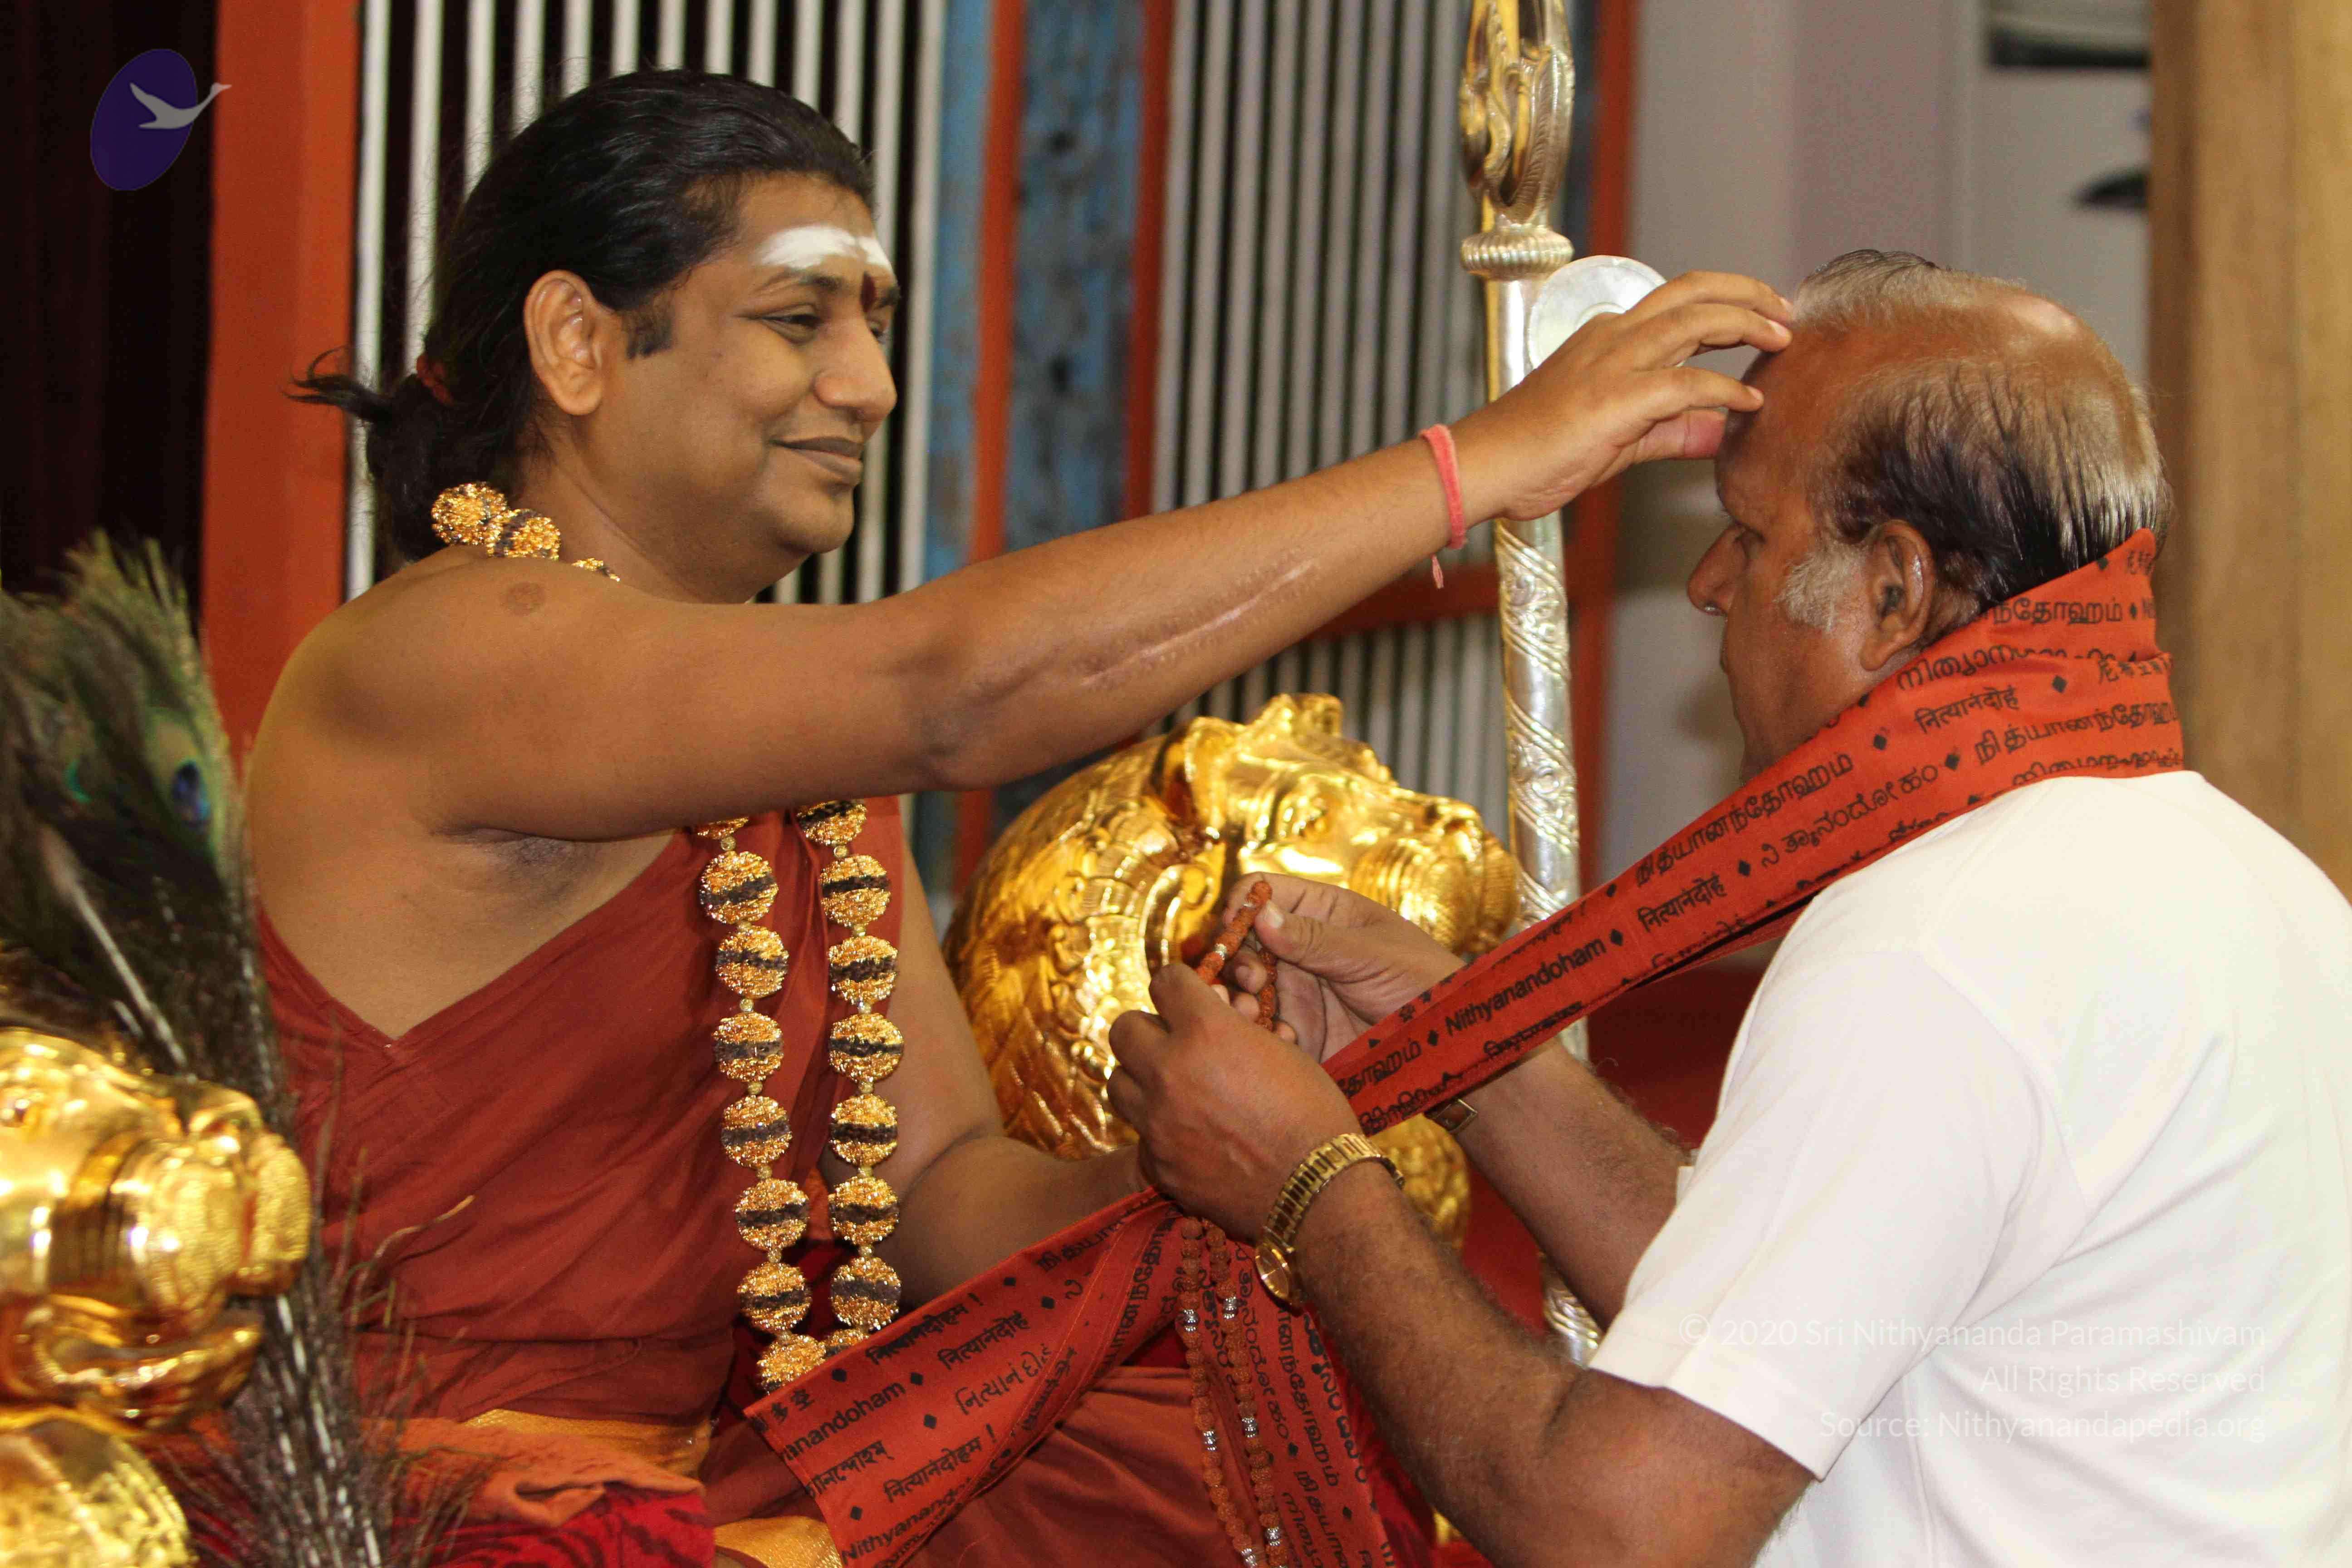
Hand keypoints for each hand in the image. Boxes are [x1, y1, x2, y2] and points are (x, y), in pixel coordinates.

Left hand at [1107, 963, 1356, 1239]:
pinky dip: (1157, 1130)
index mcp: (1207, 1031)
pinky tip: (1187, 1135)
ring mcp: (1157, 1121)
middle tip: (1173, 1043)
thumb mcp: (1282, 1052)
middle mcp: (1170, 1071)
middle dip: (1149, 1029)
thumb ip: (1236, 1031)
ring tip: (1172, 1087)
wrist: (1317, 1191)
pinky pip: (1139, 1134)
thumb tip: (1213, 1019)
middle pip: (1124, 1028)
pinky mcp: (1158, 1164)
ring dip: (1141, 1077)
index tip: (1188, 998)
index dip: (1179, 987)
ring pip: (1118, 1081)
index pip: (1165, 981)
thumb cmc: (1313, 1114)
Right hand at [1214, 875, 1463, 1064]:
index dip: (1242, 905)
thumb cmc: (1423, 982)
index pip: (1264, 890)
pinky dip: (1260, 1032)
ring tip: (1250, 1012)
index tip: (1232, 929)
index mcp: (1321, 912)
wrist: (1448, 1042)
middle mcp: (1301, 947)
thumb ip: (1315, 939)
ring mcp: (1297, 988)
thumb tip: (1260, 914)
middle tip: (1249, 981)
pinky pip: (1262, 1026)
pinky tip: (1281, 1041)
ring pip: (1244, 984)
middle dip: (1234, 958)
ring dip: (1238, 997)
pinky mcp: (1299, 1029)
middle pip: (1243, 940)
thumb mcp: (1370, 955)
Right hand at [1450, 270, 1791, 522]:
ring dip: (1748, 323)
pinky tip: (1750, 402)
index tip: (1762, 317)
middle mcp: (1613, 337)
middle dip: (1748, 293)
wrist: (1484, 467)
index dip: (1727, 303)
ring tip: (1782, 338)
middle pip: (1693, 290)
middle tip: (1786, 311)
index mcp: (1607, 339)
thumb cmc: (1536, 455)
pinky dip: (1725, 390)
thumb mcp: (1619, 440)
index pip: (1677, 304)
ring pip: (1695, 318)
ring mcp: (1613, 362)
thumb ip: (1671, 431)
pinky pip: (1686, 384)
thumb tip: (1719, 431)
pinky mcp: (1615, 397)